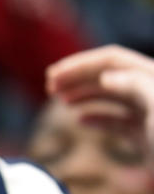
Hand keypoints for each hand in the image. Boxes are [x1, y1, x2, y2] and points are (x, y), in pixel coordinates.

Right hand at [46, 45, 153, 165]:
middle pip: (109, 75)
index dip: (80, 64)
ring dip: (84, 94)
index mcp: (153, 78)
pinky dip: (98, 118)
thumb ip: (137, 87)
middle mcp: (151, 90)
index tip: (52, 75)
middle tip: (50, 86)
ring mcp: (149, 112)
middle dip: (78, 77)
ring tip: (61, 101)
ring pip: (111, 95)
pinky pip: (118, 120)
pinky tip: (82, 121)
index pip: (112, 59)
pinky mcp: (147, 134)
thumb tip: (106, 76)